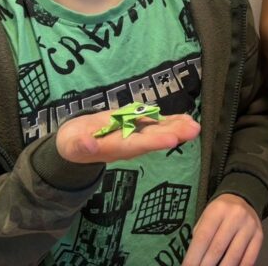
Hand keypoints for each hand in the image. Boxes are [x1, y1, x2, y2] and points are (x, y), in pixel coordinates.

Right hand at [56, 111, 200, 163]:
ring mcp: (134, 136)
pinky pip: (156, 124)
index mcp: (114, 147)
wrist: (77, 145)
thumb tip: (88, 144)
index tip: (171, 140)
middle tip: (193, 130)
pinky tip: (188, 120)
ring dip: (177, 128)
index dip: (154, 142)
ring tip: (195, 126)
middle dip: (173, 134)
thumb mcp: (71, 144)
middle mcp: (129, 143)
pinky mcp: (136, 128)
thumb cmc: (73, 143)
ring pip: (158, 130)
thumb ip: (80, 144)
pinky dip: (172, 121)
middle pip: (153, 138)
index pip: (136, 145)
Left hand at [183, 194, 261, 265]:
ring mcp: (249, 226)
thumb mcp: (206, 216)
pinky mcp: (259, 235)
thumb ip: (200, 236)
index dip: (193, 257)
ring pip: (234, 256)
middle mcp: (235, 215)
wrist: (243, 199)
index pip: (203, 238)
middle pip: (217, 249)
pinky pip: (249, 259)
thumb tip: (193, 261)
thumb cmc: (219, 213)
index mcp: (217, 210)